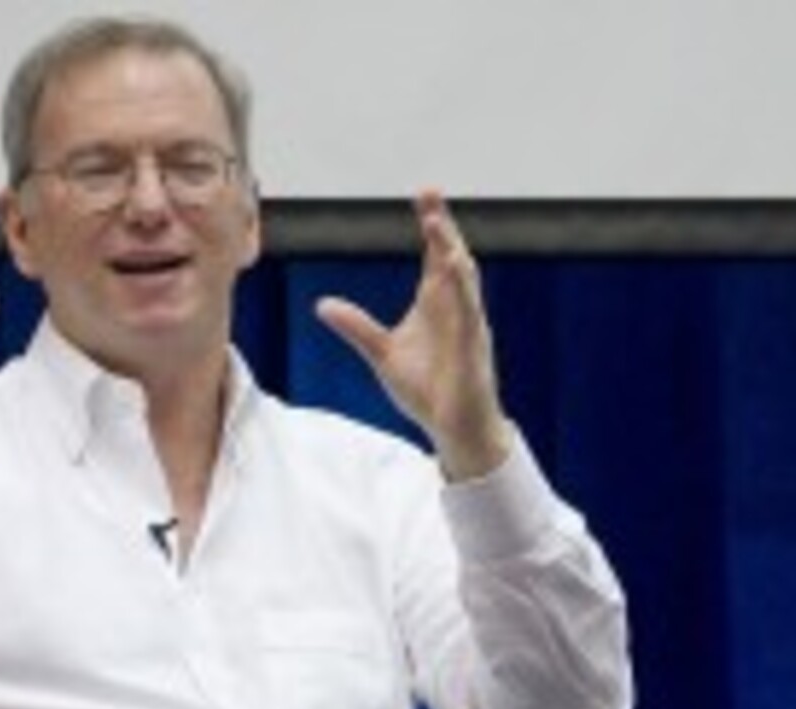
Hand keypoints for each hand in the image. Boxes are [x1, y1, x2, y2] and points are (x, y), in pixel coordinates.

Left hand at [315, 190, 510, 479]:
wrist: (454, 426)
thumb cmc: (427, 389)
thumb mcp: (382, 353)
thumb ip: (356, 327)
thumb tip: (322, 304)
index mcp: (437, 304)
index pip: (437, 256)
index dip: (433, 225)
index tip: (424, 196)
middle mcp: (457, 307)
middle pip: (452, 257)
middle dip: (443, 226)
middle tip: (429, 194)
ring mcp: (469, 326)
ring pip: (465, 280)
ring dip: (451, 251)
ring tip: (437, 224)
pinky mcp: (474, 348)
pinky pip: (470, 314)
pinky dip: (462, 293)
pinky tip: (452, 272)